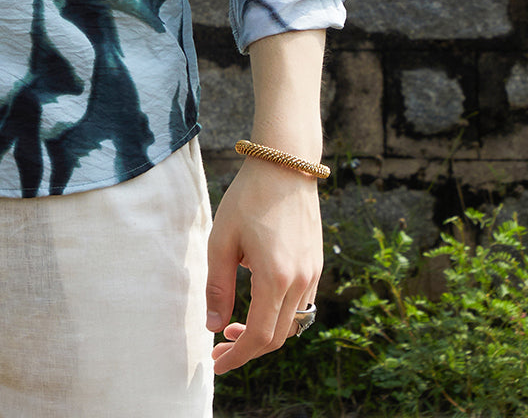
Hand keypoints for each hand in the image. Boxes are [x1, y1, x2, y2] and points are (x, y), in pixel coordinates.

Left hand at [205, 157, 322, 374]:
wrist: (285, 165)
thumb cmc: (248, 198)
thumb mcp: (222, 240)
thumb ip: (218, 286)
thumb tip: (212, 326)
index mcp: (275, 277)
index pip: (258, 336)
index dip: (237, 355)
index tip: (216, 363)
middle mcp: (300, 282)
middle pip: (277, 338)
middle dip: (247, 349)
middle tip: (220, 348)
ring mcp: (313, 274)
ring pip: (292, 324)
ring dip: (264, 333)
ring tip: (233, 325)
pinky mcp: (317, 265)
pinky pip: (301, 305)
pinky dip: (279, 315)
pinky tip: (257, 301)